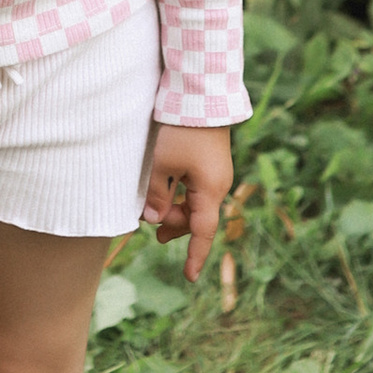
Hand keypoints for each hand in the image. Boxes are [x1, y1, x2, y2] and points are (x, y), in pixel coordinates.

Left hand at [143, 125, 233, 283]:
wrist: (200, 95)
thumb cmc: (181, 131)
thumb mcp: (163, 164)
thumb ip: (158, 195)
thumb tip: (153, 219)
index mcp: (210, 190)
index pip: (203, 232)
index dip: (194, 255)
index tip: (189, 277)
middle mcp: (218, 185)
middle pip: (197, 218)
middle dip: (176, 227)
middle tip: (154, 235)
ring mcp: (216, 173)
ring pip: (196, 203)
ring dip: (176, 210)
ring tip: (154, 214)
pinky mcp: (210, 162)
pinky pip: (197, 189)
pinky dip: (181, 195)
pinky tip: (166, 191)